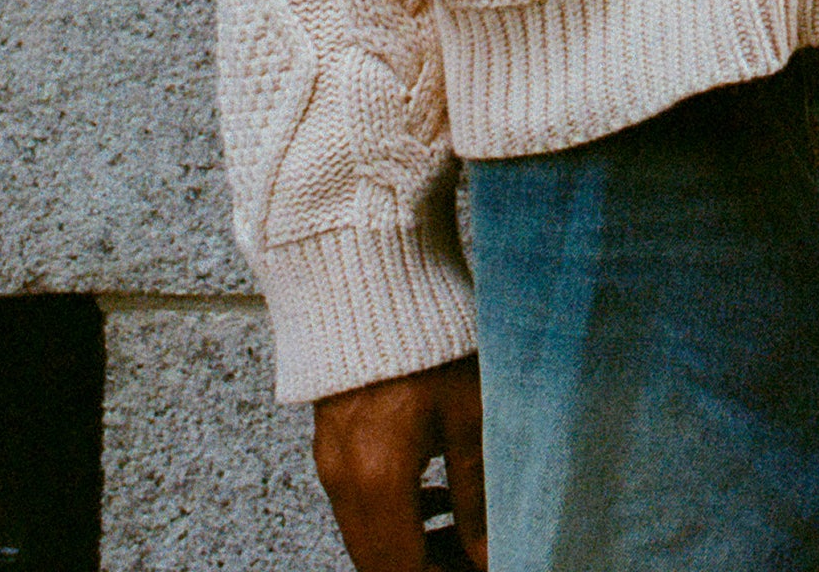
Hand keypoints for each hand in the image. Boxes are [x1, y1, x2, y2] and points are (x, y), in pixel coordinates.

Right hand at [312, 355, 487, 571]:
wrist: (369, 276)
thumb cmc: (426, 336)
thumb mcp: (468, 413)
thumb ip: (475, 492)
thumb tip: (488, 550)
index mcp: (379, 481)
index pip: (403, 570)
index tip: (476, 570)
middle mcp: (344, 481)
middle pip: (378, 562)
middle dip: (427, 567)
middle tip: (471, 556)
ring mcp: (330, 462)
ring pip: (366, 536)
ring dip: (409, 546)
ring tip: (461, 527)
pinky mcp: (330, 442)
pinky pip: (357, 502)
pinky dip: (392, 514)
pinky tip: (431, 491)